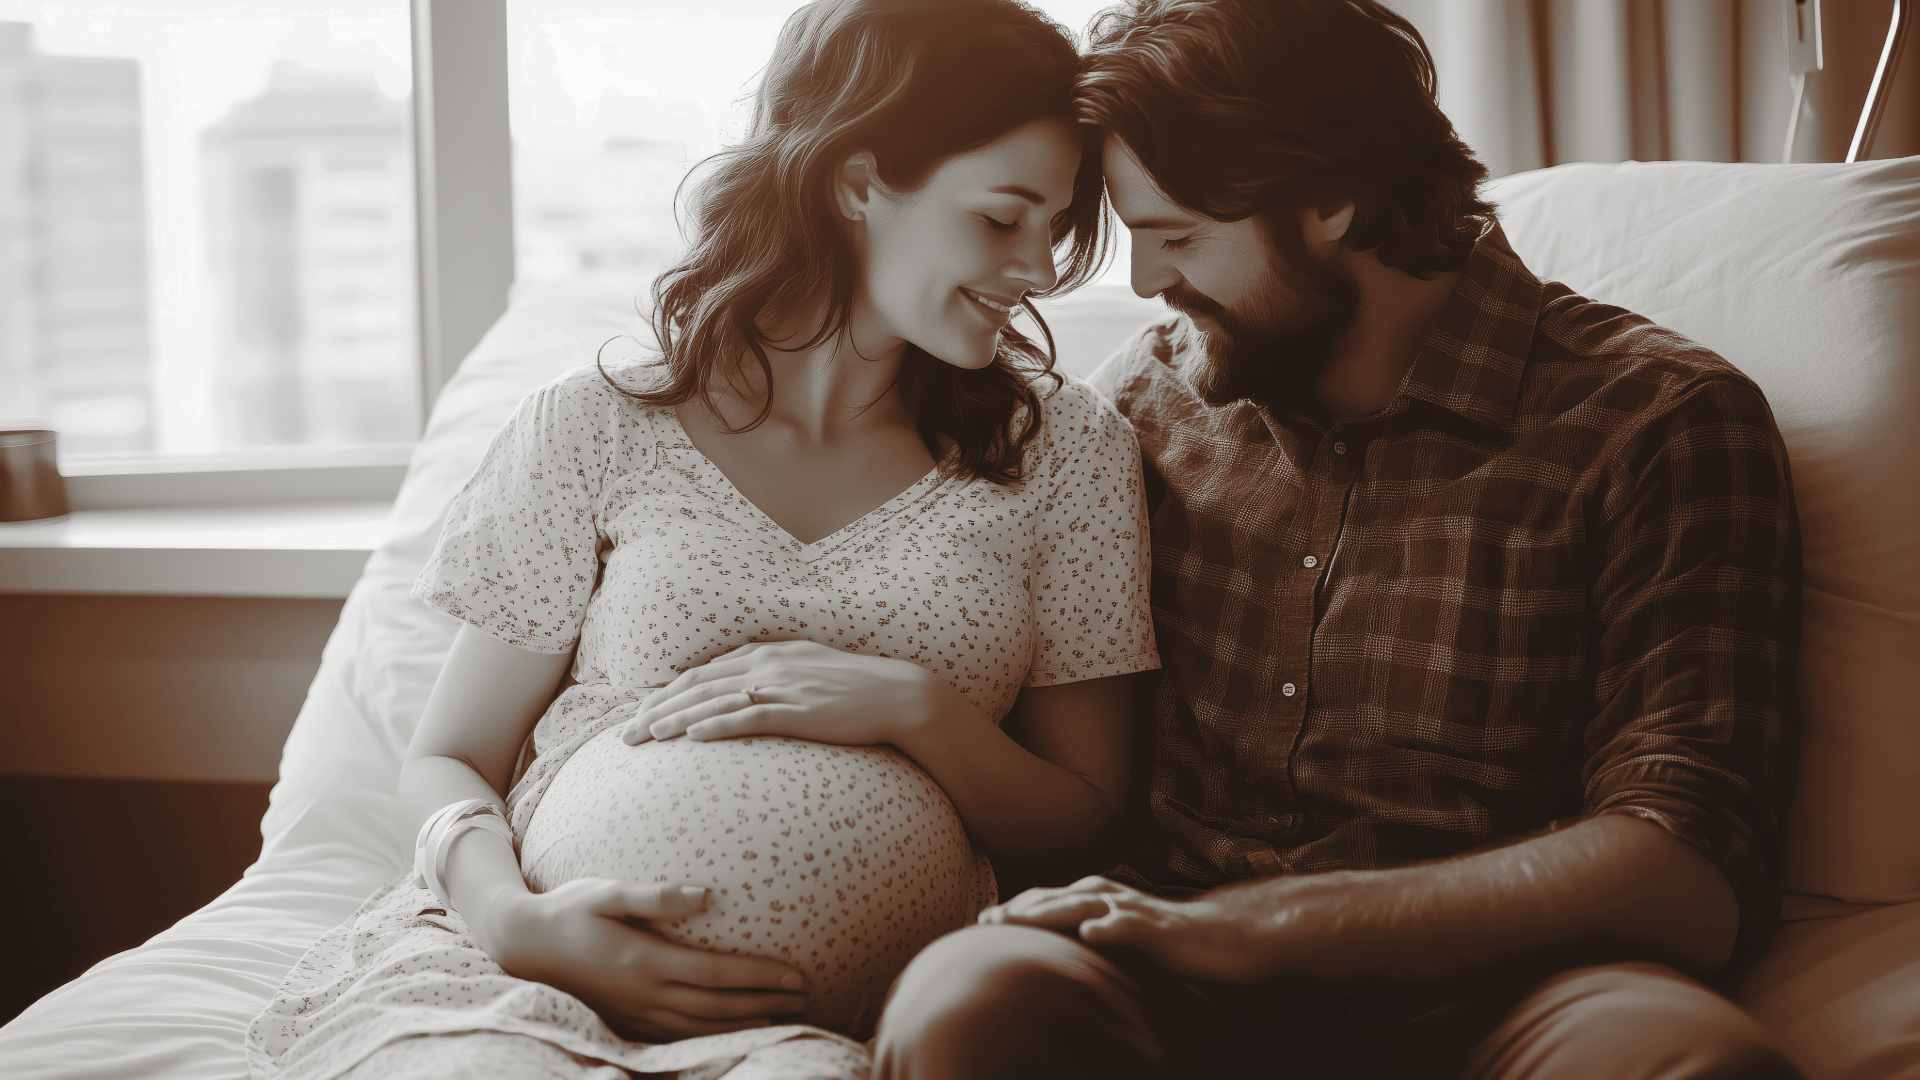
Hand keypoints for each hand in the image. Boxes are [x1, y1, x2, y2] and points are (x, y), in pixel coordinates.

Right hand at [484, 878, 807, 1040]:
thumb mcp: (608, 890)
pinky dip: (709, 1038)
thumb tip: (707, 895)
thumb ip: (655, 896)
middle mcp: (644, 993)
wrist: (523, 944)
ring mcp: (634, 1012)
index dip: (760, 978)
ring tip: (779, 1021)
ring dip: (743, 1026)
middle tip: (804, 1000)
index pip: (716, 974)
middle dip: (765, 1005)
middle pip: (716, 1008)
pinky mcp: (626, 1020)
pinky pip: (676, 1037)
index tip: (796, 976)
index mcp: (645, 960)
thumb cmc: (569, 908)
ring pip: (699, 1028)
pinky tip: (728, 1034)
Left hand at [620, 640, 940, 746]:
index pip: (703, 673)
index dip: (667, 693)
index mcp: (767, 652)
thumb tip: (742, 690)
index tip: (641, 713)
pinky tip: (692, 738)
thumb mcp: (807, 668)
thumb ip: (772, 673)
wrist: (897, 694)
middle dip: (656, 709)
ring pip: (714, 702)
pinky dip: (717, 726)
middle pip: (697, 687)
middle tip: (626, 734)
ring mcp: (782, 687)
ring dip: (675, 721)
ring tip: (645, 738)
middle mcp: (768, 664)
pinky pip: (749, 718)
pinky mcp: (798, 711)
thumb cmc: (854, 687)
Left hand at [980, 876, 1279, 983]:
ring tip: (1017, 921)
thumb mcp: (1124, 937)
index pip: (1049, 899)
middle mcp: (1111, 897)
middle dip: (1019, 908)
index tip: (984, 918)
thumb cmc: (1172, 940)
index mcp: (1102, 898)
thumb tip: (1065, 948)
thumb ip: (1095, 936)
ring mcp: (1133, 910)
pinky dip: (1109, 926)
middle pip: (1055, 898)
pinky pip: (1130, 926)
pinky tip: (1090, 933)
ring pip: (1083, 904)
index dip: (1017, 906)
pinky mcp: (1157, 929)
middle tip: (984, 919)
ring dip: (1048, 912)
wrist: (1224, 937)